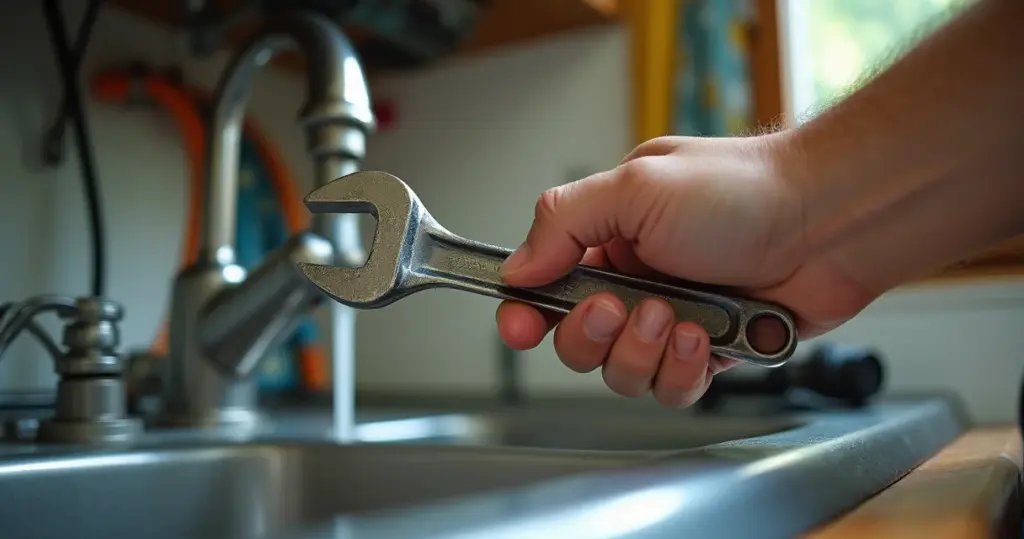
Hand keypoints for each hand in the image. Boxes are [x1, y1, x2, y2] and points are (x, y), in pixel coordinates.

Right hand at [495, 135, 876, 407]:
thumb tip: (518, 267)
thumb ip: (563, 222)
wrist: (827, 222)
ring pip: (621, 373)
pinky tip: (706, 339)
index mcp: (608, 237)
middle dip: (593, 333)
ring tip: (679, 317)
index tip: (522, 324)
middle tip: (621, 306)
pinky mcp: (708, 353)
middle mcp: (634, 281)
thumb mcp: (635, 187)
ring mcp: (671, 321)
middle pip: (576, 340)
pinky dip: (682, 370)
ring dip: (643, 351)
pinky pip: (671, 388)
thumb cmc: (742, 191)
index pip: (544, 284)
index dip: (526, 310)